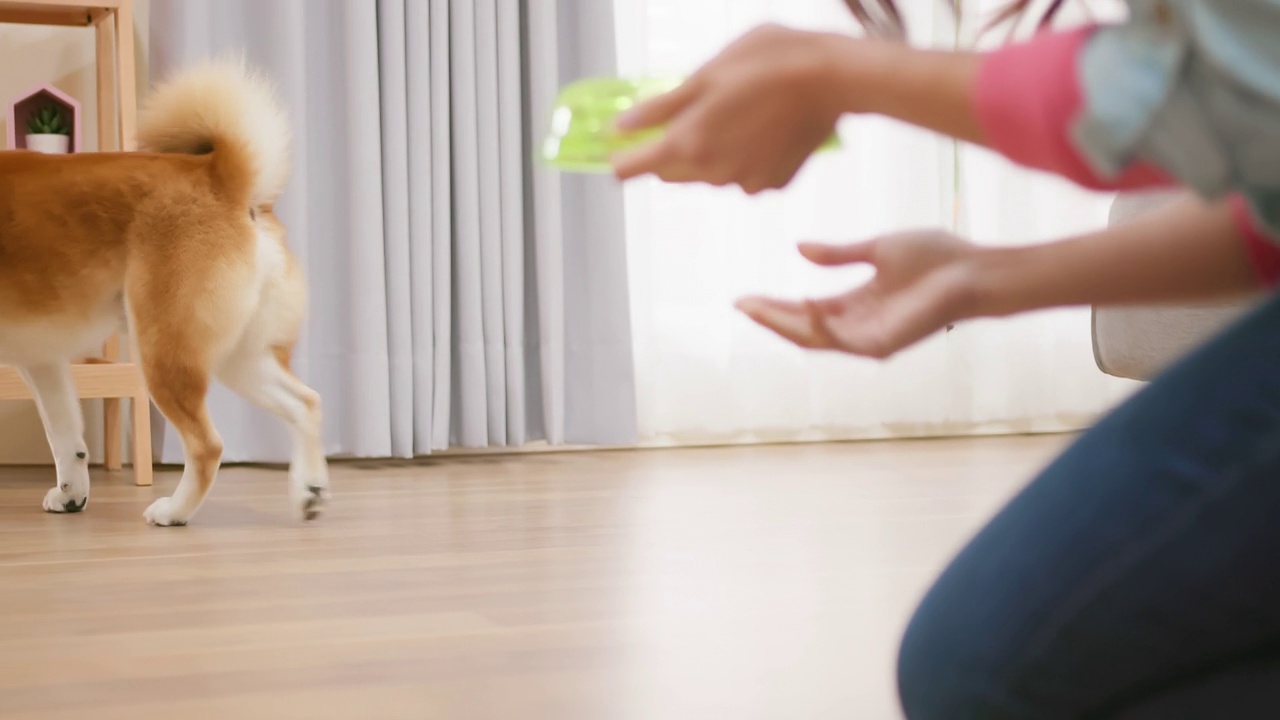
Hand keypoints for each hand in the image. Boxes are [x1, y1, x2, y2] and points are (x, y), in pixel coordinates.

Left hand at [611, 24, 850, 193]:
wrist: (833, 78)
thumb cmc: (767, 63)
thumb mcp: (705, 74)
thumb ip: (659, 107)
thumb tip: (620, 128)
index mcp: (686, 144)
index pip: (632, 168)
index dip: (623, 157)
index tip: (622, 145)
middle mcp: (711, 173)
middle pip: (670, 172)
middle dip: (670, 149)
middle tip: (695, 111)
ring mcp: (744, 183)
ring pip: (709, 173)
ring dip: (711, 151)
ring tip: (738, 110)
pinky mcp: (773, 183)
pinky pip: (744, 175)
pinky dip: (745, 156)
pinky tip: (764, 126)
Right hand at [735, 231, 981, 358]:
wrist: (973, 270)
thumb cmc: (936, 258)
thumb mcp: (876, 248)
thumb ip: (838, 253)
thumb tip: (799, 249)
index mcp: (856, 304)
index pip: (805, 309)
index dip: (775, 304)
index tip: (745, 296)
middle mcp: (859, 325)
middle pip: (802, 328)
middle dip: (770, 317)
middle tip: (740, 304)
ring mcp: (870, 338)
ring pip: (814, 339)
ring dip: (783, 324)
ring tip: (755, 308)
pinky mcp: (883, 344)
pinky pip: (841, 341)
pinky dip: (819, 327)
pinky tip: (802, 306)